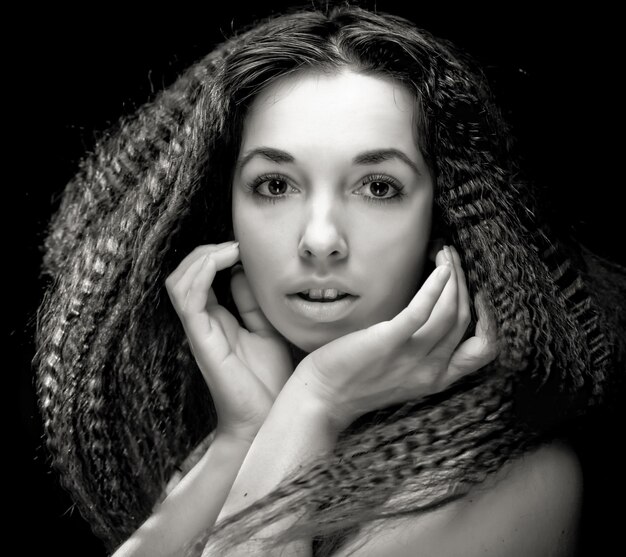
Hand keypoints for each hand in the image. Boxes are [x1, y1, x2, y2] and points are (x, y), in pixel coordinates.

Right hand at [166, 241, 292, 441]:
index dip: (214, 255)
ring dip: (202, 258)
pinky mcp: (202, 340)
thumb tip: (242, 270)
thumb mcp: (266, 329)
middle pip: (183, 275)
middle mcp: (202, 323)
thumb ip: (252, 302)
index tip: (242, 246)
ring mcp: (200, 331)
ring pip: (178, 283)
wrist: (269, 418)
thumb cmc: (269, 380)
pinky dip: (202, 274)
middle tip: (235, 244)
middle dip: (205, 252)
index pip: (199, 277)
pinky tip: (225, 261)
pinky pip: (188, 300)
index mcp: (217, 319)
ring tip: (230, 249)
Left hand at [293, 246, 497, 430]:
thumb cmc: (357, 379)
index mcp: (438, 378)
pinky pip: (422, 311)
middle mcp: (431, 371)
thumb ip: (421, 349)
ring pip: (450, 312)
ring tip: (445, 254)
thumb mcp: (402, 370)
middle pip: (464, 320)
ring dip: (453, 277)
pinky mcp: (389, 342)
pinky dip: (436, 287)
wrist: (323, 398)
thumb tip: (432, 312)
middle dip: (465, 283)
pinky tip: (440, 267)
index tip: (479, 294)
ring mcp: (412, 358)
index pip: (483, 350)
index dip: (489, 320)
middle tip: (453, 257)